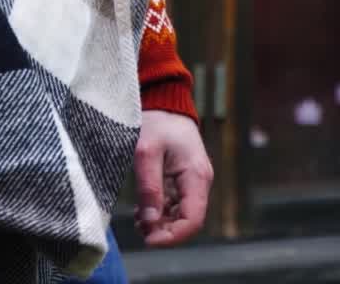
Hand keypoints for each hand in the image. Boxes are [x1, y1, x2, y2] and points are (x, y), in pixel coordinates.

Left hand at [132, 109, 213, 246]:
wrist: (165, 100)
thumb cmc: (157, 122)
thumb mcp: (146, 152)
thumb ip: (149, 187)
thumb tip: (150, 222)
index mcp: (197, 175)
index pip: (193, 220)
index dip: (172, 236)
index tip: (148, 239)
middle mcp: (200, 181)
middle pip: (188, 221)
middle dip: (164, 230)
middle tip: (139, 227)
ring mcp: (193, 181)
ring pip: (181, 215)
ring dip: (161, 222)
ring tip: (139, 218)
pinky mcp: (184, 179)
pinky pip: (176, 205)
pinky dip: (161, 212)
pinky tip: (143, 210)